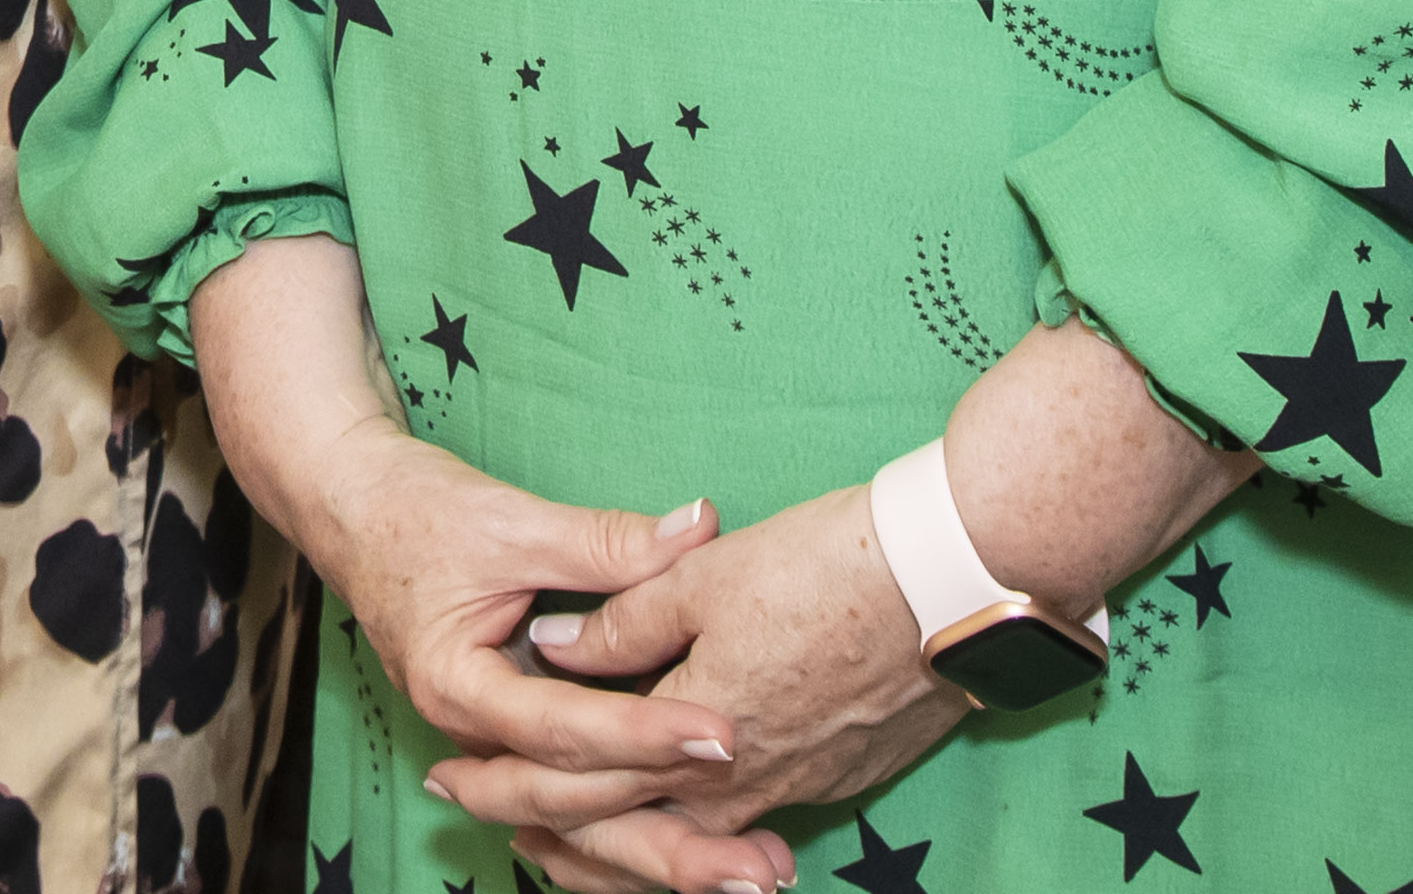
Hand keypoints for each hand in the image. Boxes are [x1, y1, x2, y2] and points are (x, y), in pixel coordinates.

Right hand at [191, 242, 748, 859]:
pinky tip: (702, 854)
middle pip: (574, 808)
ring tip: (752, 875)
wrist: (352, 506)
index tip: (722, 738)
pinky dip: (635, 828)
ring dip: (663, 853)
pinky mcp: (516, 732)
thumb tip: (703, 529)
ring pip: (579, 821)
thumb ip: (607, 540)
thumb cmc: (418, 510)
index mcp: (457, 686)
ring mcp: (493, 741)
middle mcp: (472, 732)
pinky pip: (577, 798)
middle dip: (668, 844)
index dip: (645, 735)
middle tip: (761, 865)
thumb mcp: (512, 520)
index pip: (564, 729)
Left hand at [507, 486, 957, 865]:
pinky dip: (701, 828)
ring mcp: (801, 784)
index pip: (583, 781)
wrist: (958, 586)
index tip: (454, 784)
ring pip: (696, 837)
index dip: (512, 783)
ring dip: (634, 844)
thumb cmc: (828, 568)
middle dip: (562, 836)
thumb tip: (559, 646)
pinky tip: (692, 810)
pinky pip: (749, 819)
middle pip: (634, 830)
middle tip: (505, 834)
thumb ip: (624, 621)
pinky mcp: (845, 773)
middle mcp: (746, 782)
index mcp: (695, 737)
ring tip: (581, 839)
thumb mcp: (705, 577)